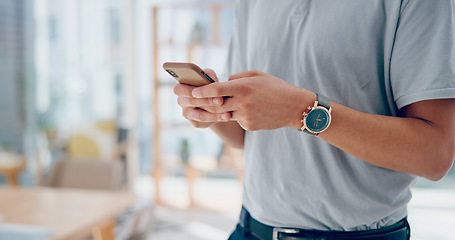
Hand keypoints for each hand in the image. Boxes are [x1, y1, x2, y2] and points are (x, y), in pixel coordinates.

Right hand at [173, 69, 231, 127]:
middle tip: (221, 100)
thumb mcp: (210, 78)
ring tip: (227, 111)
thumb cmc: (210, 86)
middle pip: (191, 102)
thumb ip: (208, 75)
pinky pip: (206, 121)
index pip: (178, 89)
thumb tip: (209, 79)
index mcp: (181, 88)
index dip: (190, 90)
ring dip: (214, 113)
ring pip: (199, 114)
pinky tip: (226, 116)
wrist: (217, 103)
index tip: (204, 89)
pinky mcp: (195, 122)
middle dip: (206, 100)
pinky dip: (217, 118)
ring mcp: (187, 113)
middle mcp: (181, 101)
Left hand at [192, 70, 314, 130]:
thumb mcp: (257, 75)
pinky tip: (248, 110)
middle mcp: (243, 102)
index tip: (193, 92)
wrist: (294, 107)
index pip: (218, 89)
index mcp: (245, 87)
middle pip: (216, 104)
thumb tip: (222, 83)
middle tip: (189, 101)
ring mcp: (246, 116)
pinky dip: (236, 114)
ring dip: (219, 110)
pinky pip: (236, 120)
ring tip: (212, 105)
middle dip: (202, 103)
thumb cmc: (275, 87)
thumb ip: (237, 78)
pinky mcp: (249, 126)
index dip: (203, 91)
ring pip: (224, 113)